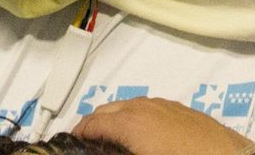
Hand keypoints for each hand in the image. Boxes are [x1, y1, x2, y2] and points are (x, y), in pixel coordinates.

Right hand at [73, 97, 254, 154]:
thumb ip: (117, 151)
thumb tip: (105, 150)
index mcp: (133, 122)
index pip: (92, 122)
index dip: (77, 134)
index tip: (71, 143)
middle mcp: (148, 108)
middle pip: (108, 109)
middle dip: (94, 124)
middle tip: (87, 142)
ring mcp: (168, 106)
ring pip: (130, 105)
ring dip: (116, 118)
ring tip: (111, 139)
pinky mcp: (184, 111)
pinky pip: (151, 108)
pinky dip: (138, 117)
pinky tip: (142, 135)